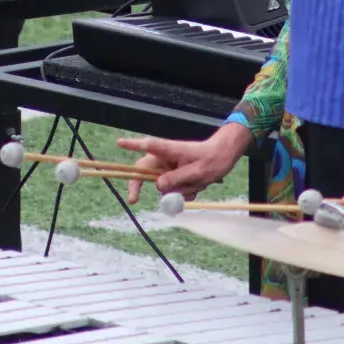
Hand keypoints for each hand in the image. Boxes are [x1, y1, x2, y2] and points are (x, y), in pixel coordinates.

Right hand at [118, 123, 250, 204]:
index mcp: (170, 150)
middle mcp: (166, 157)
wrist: (224, 158)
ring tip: (196, 184)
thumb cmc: (212, 159)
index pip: (149, 145)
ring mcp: (169, 166)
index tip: (119, 142)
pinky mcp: (175, 175)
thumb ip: (177, 179)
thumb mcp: (197, 172)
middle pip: (144, 170)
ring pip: (162, 185)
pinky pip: (173, 190)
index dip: (133, 145)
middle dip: (139, 185)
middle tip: (133, 200)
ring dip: (177, 191)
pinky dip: (183, 193)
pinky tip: (196, 187)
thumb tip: (157, 186)